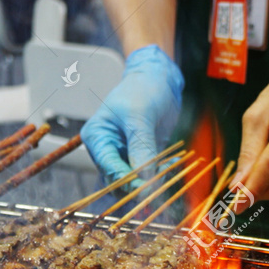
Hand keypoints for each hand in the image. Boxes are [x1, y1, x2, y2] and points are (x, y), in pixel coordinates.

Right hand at [81, 45, 183, 187]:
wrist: (159, 79)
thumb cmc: (143, 89)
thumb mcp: (140, 116)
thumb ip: (141, 147)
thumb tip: (143, 179)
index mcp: (97, 138)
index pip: (109, 168)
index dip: (127, 182)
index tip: (147, 190)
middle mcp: (107, 150)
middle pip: (119, 181)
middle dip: (139, 187)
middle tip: (159, 190)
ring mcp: (125, 155)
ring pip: (134, 182)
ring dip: (151, 183)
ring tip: (168, 173)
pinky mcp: (143, 156)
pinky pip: (149, 174)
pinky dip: (160, 174)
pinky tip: (171, 165)